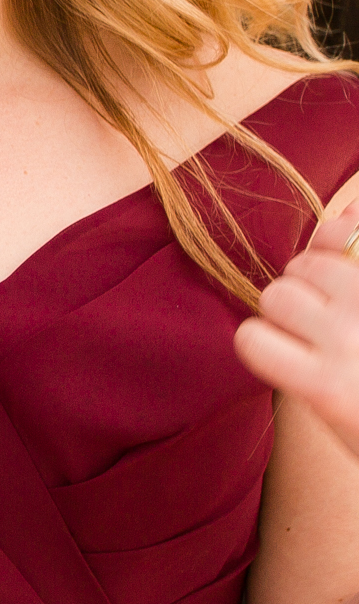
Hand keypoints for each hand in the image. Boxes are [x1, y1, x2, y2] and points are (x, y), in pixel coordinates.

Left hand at [237, 208, 358, 456]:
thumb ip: (355, 258)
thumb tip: (344, 214)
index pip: (342, 236)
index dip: (330, 247)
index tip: (336, 277)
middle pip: (306, 268)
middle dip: (303, 291)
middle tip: (321, 325)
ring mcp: (355, 344)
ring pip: (278, 297)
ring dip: (280, 318)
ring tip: (307, 345)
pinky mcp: (330, 388)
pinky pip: (255, 340)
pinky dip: (258, 347)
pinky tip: (286, 365)